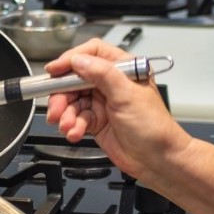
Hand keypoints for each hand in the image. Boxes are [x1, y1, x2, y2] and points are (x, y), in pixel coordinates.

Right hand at [44, 39, 189, 181]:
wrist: (157, 159)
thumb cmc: (154, 127)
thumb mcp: (127, 95)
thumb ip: (102, 74)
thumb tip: (79, 60)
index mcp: (123, 69)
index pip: (92, 54)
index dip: (71, 60)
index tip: (55, 70)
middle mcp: (111, 83)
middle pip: (76, 79)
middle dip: (62, 94)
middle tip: (56, 108)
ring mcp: (103, 103)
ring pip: (73, 101)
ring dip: (66, 114)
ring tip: (67, 125)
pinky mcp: (97, 121)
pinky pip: (76, 119)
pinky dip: (72, 126)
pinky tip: (75, 133)